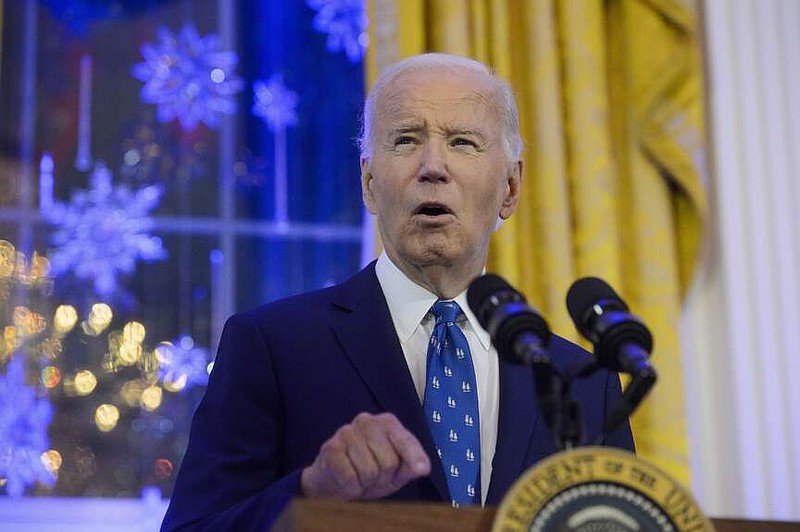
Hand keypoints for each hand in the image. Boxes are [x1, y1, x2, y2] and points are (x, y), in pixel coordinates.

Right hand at [300, 412, 430, 499]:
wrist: (333, 481)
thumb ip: (411, 466)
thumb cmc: (369, 471)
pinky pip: (350, 477)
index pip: (405, 441)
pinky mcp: (330, 448)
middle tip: (375, 478)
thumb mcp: (396, 471)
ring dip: (366, 483)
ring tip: (361, 478)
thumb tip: (423, 468)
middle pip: (388, 461)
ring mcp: (346, 432)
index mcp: (387, 422)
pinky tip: (348, 481)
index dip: (414, 457)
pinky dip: (352, 487)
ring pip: (369, 471)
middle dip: (383, 478)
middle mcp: (366, 421)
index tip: (423, 470)